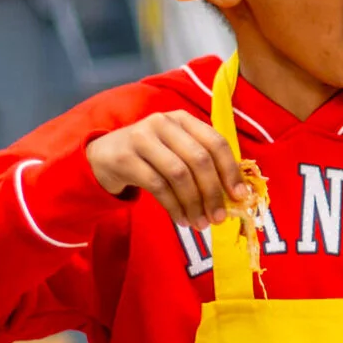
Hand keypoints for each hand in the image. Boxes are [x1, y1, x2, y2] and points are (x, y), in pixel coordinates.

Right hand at [86, 110, 247, 229]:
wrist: (102, 156)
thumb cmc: (151, 156)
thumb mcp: (176, 150)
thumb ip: (203, 165)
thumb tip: (235, 195)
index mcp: (183, 119)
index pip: (216, 142)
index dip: (230, 170)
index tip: (239, 196)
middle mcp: (164, 123)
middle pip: (199, 159)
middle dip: (213, 192)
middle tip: (219, 217)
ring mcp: (142, 138)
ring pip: (179, 174)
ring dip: (194, 203)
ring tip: (200, 223)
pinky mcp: (125, 158)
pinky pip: (157, 186)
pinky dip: (174, 206)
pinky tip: (181, 219)